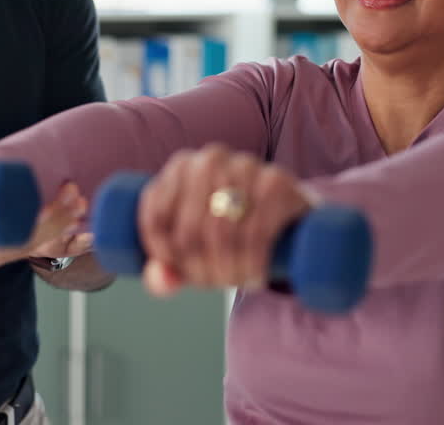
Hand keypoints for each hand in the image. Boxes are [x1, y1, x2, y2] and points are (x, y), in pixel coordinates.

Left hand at [137, 144, 312, 297]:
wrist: (288, 210)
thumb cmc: (229, 229)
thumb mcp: (192, 248)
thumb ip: (164, 271)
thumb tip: (164, 280)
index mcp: (179, 167)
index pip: (155, 217)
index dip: (165, 256)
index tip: (184, 274)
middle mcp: (209, 160)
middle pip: (188, 232)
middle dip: (201, 271)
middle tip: (216, 283)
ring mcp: (243, 166)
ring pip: (221, 235)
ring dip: (228, 272)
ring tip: (237, 282)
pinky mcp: (275, 181)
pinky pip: (255, 233)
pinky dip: (252, 264)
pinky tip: (255, 276)